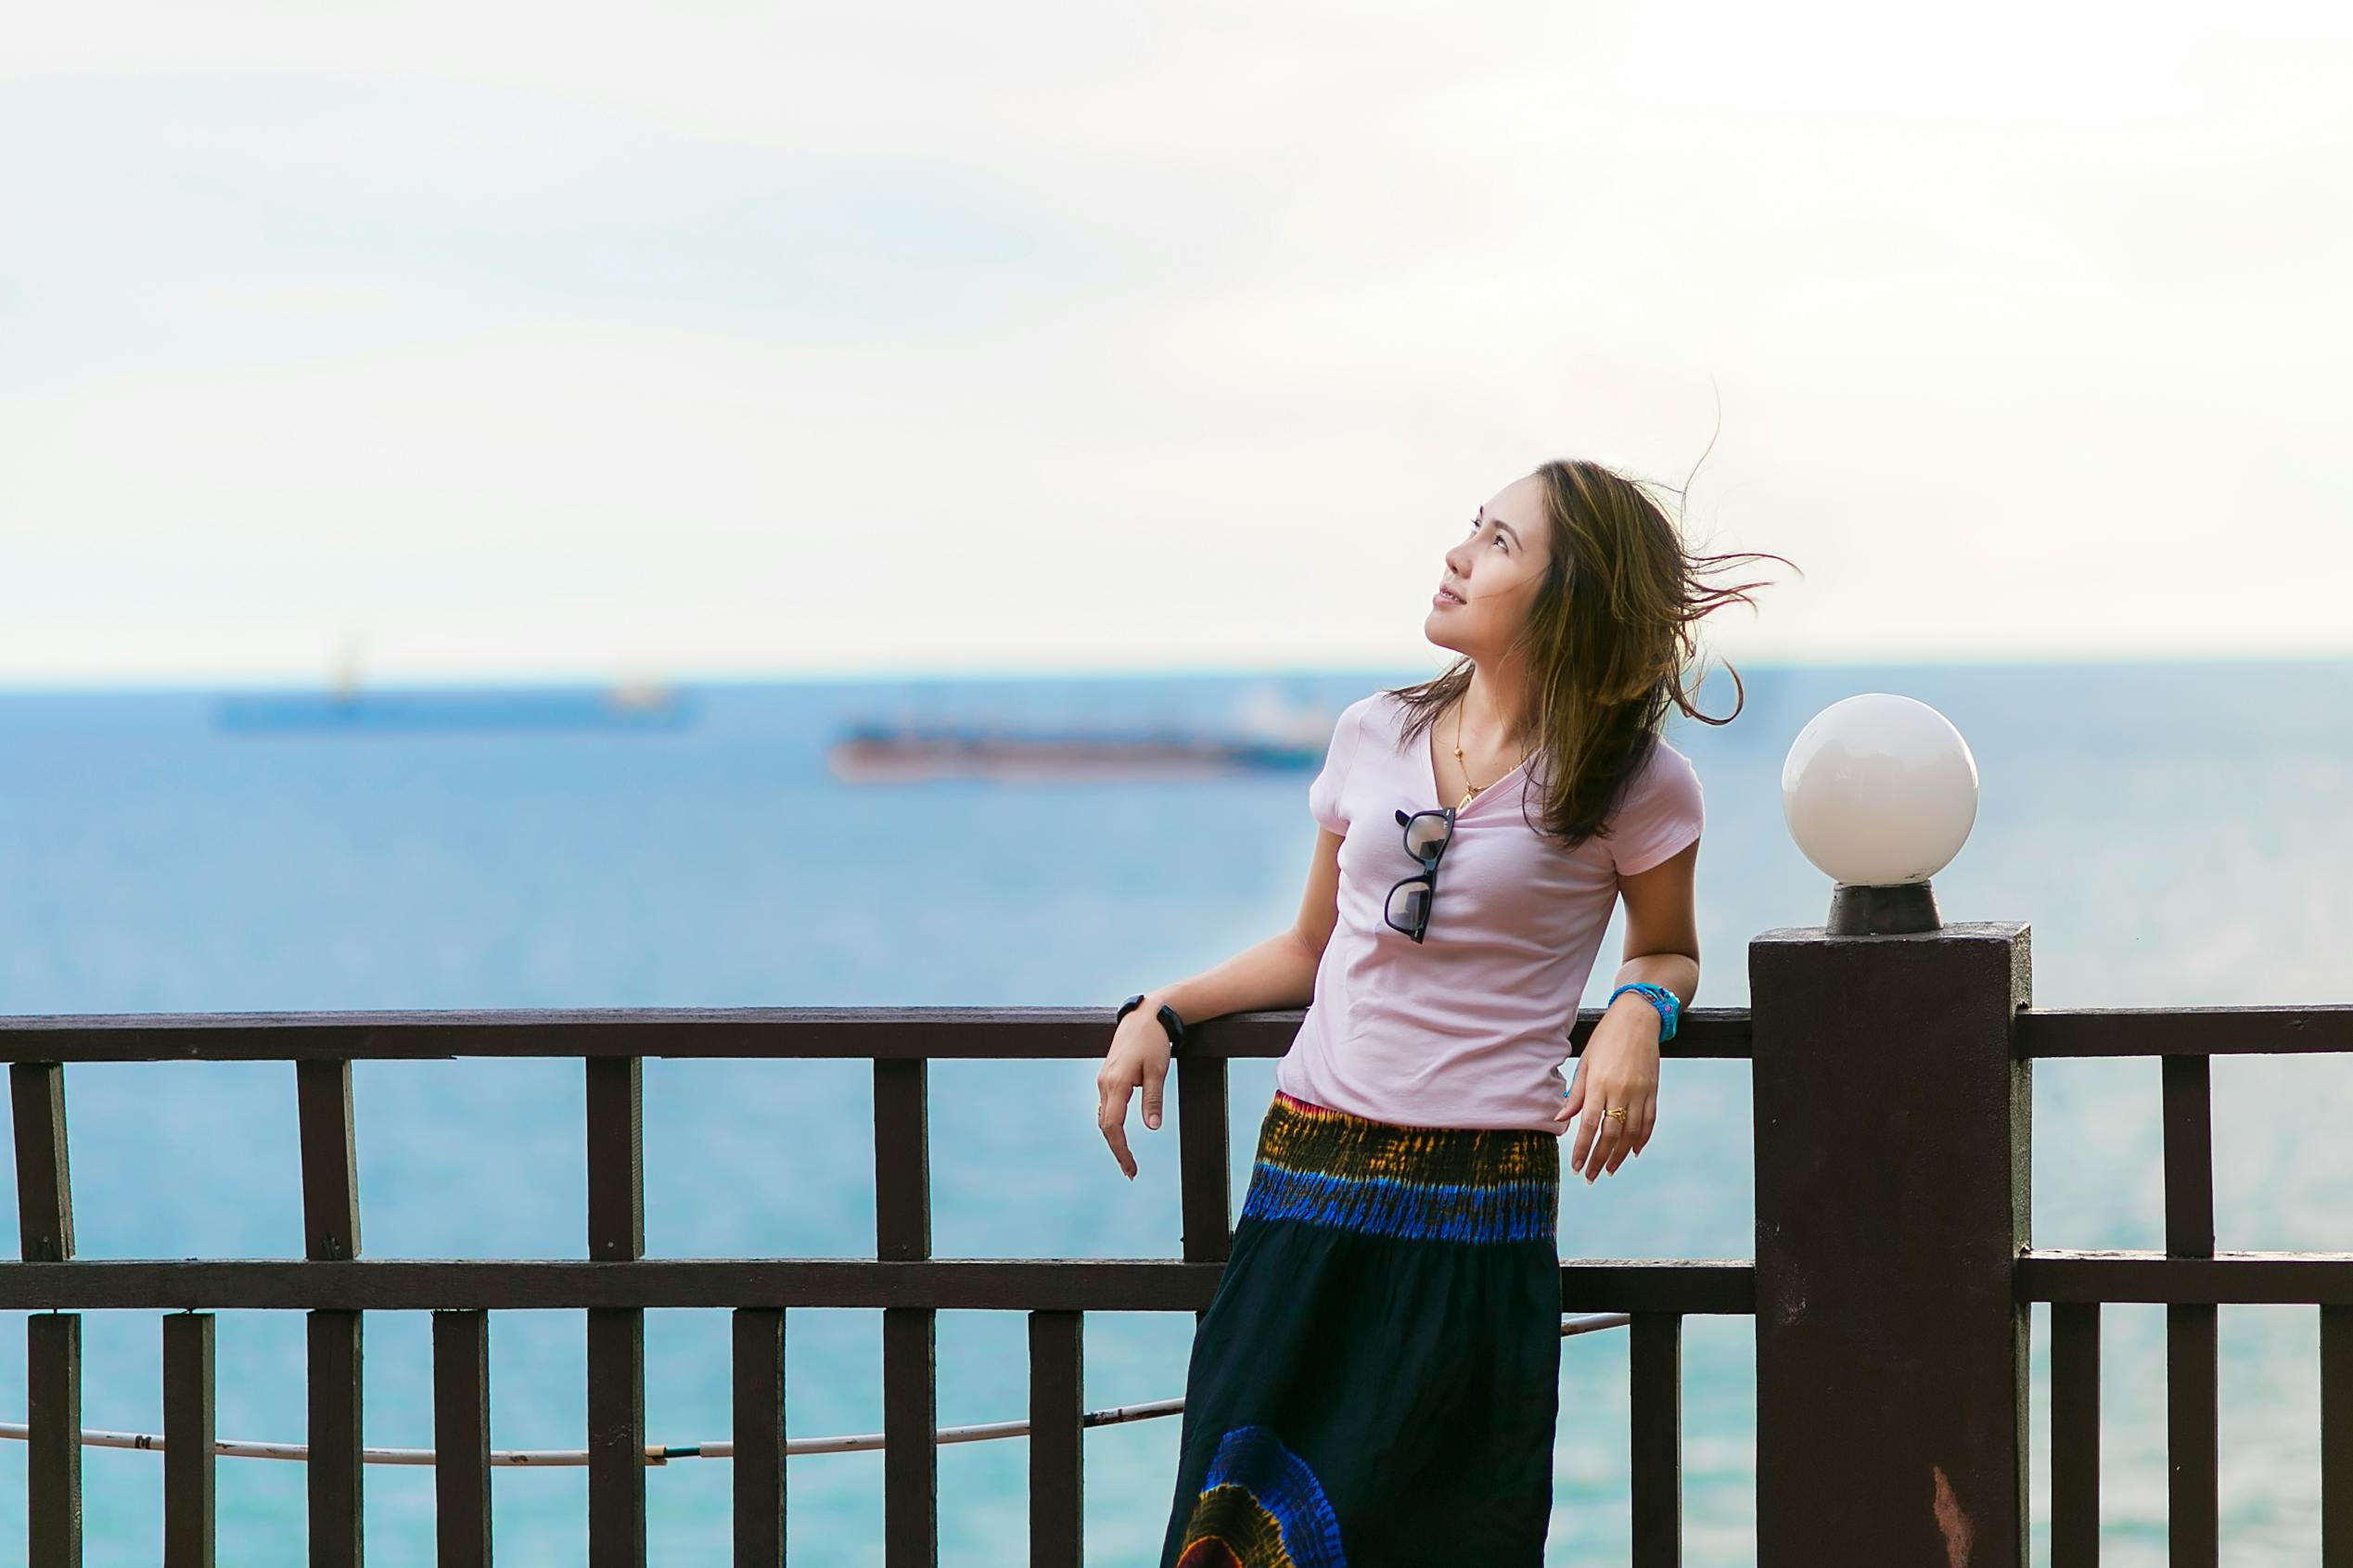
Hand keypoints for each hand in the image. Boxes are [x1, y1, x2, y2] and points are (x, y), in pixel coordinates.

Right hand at [1095, 1011, 1171, 1180]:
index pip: (1113, 1127)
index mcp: (1116, 1083)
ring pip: (1103, 1117)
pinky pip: (1105, 1107)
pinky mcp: (1107, 1077)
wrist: (1145, 1016)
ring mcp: (1103, 1080)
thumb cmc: (1154, 1041)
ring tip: (1127, 1159)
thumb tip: (1152, 1128)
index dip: (1121, 1150)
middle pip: (1105, 1126)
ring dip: (1114, 1139)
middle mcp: (1104, 1084)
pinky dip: (1112, 1124)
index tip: (1131, 1169)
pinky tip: (1120, 1135)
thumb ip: (1153, 1100)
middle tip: (1131, 1172)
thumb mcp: (1158, 1070)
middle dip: (1117, 1150)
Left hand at [1555, 998, 1659, 1182]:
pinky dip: (1641, 1139)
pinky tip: (1633, 1152)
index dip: (1581, 1149)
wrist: (1638, 1018)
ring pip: (1631, 1133)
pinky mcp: (1653, 1091)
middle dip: (1599, 1159)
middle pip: (1610, 1134)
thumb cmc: (1606, 1037)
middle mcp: (1621, 1091)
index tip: (1576, 1167)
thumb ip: (1576, 1093)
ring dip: (1619, 1155)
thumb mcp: (1585, 1061)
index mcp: (1599, 1083)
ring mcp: (1640, 1092)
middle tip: (1591, 1177)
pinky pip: (1648, 1121)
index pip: (1588, 1125)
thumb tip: (1561, 1120)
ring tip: (1609, 1169)